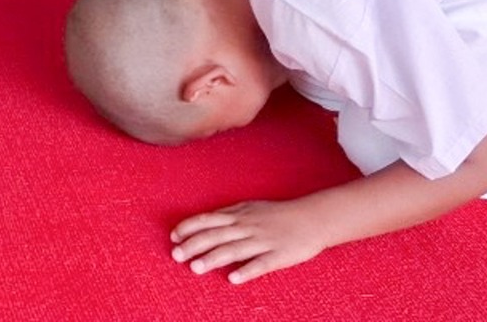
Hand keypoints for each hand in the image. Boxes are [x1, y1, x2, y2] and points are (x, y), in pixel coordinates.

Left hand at [170, 200, 326, 284]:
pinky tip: (233, 279)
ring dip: (213, 259)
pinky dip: (245, 270)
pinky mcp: (278, 255)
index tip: (173, 237)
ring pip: (233, 250)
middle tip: (176, 255)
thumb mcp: (251, 208)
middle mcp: (248, 226)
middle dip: (194, 245)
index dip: (189, 227)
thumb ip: (230, 215)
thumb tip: (206, 221)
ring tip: (195, 268)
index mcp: (240, 215)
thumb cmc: (279, 214)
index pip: (208, 219)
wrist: (312, 218)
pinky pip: (260, 264)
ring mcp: (263, 241)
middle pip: (216, 235)